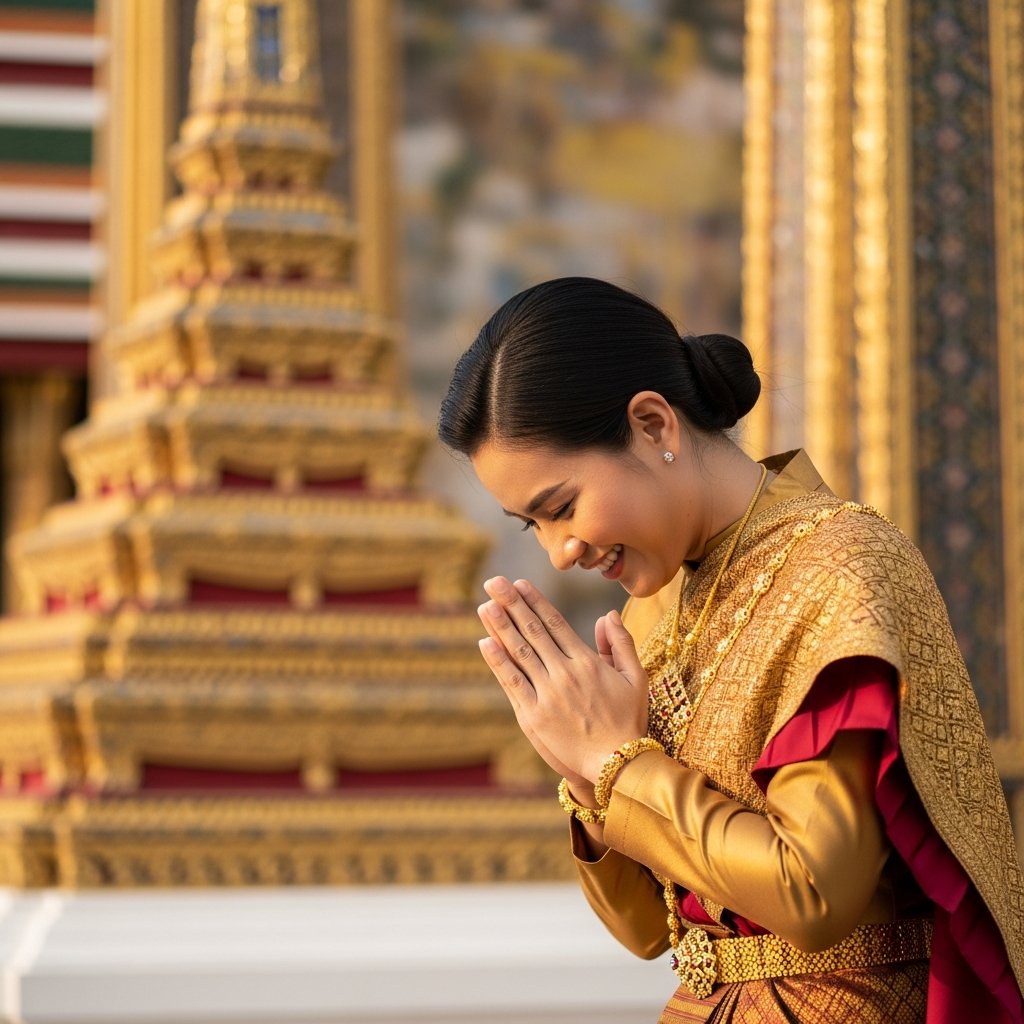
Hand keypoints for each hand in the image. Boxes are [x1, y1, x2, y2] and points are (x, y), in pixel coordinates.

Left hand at [477, 576, 648, 784]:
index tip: (519, 584)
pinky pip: (512, 683)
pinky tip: (485, 643)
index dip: (534, 601)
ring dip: (499, 627)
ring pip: (519, 652)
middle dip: (511, 604)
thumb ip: (621, 643)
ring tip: (485, 605)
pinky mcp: (533, 716)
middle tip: (493, 582)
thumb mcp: (636, 678)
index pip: (554, 623)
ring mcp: (547, 694)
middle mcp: (564, 673)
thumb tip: (607, 614)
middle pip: (532, 631)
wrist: (617, 765)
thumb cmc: (629, 721)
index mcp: (587, 662)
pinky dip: (498, 662)